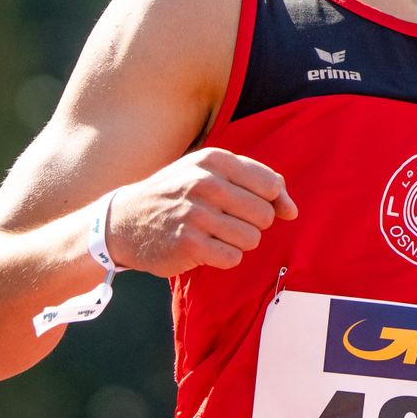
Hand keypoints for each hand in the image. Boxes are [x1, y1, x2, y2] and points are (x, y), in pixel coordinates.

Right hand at [109, 148, 296, 275]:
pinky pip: (233, 257)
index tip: (247, 205)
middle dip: (252, 223)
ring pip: (252, 238)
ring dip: (238, 242)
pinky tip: (204, 247)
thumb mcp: (211, 174)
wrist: (124, 220)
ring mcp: (195, 214)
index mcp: (214, 160)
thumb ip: (257, 184)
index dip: (267, 201)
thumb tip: (292, 211)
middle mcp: (205, 183)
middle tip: (225, 221)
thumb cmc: (178, 194)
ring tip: (214, 234)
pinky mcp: (188, 244)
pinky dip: (224, 257)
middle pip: (264, 214)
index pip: (270, 185)